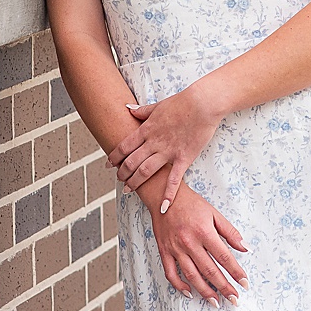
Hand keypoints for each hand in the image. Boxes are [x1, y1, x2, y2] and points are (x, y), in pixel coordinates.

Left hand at [109, 85, 222, 211]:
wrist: (202, 104)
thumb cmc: (181, 103)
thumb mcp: (158, 105)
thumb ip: (142, 111)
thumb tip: (127, 108)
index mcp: (146, 129)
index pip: (124, 146)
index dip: (114, 157)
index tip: (108, 165)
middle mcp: (154, 142)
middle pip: (131, 161)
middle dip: (122, 173)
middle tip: (119, 180)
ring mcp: (168, 152)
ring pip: (145, 171)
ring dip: (135, 182)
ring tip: (128, 189)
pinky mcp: (183, 158)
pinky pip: (174, 179)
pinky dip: (168, 194)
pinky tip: (164, 207)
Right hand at [143, 182, 248, 307]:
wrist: (164, 195)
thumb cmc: (191, 204)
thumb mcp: (214, 213)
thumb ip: (230, 232)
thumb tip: (245, 248)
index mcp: (204, 231)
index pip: (224, 257)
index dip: (236, 272)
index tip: (244, 283)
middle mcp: (189, 242)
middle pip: (210, 270)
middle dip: (224, 287)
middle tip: (234, 299)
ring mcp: (175, 248)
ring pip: (192, 276)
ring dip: (205, 291)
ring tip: (216, 302)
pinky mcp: (164, 251)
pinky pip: (171, 273)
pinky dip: (180, 285)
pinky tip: (190, 292)